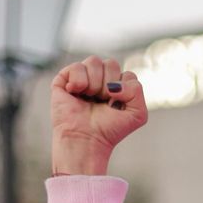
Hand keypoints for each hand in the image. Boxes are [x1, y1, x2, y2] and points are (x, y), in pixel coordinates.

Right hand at [50, 56, 147, 175]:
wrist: (87, 140)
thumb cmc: (110, 130)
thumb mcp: (138, 114)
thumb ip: (137, 90)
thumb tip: (113, 82)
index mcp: (117, 86)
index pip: (126, 74)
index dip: (124, 90)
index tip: (116, 106)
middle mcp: (100, 79)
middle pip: (111, 64)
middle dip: (108, 85)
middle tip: (102, 102)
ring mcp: (82, 78)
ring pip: (94, 61)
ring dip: (94, 84)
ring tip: (89, 98)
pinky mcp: (64, 79)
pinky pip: (76, 66)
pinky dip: (79, 82)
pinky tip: (75, 94)